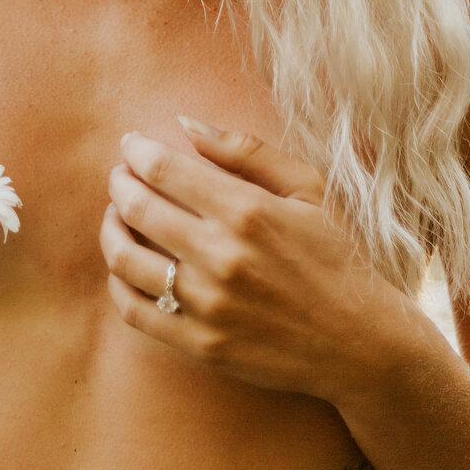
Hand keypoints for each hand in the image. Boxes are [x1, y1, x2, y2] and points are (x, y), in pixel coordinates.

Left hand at [100, 119, 404, 405]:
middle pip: (137, 208)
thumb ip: (246, 150)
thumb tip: (185, 123)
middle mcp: (222, 257)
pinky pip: (136, 311)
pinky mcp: (202, 346)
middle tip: (120, 176)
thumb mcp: (306, 188)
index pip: (163, 168)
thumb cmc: (334, 255)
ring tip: (117, 216)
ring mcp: (209, 305)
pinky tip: (125, 266)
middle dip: (119, 183)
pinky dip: (118, 283)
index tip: (131, 145)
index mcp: (247, 211)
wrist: (359, 342)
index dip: (136, 151)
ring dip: (110, 229)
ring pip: (126, 259)